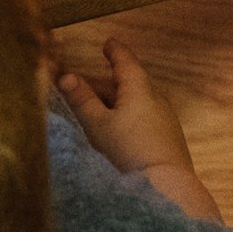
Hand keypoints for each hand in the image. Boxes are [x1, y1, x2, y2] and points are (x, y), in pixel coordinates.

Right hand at [57, 38, 195, 177]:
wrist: (168, 188)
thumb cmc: (129, 151)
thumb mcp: (98, 125)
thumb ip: (81, 99)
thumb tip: (64, 75)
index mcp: (139, 88)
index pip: (125, 61)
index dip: (115, 51)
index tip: (107, 43)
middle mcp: (156, 98)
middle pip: (128, 83)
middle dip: (105, 83)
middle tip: (82, 87)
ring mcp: (165, 119)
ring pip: (136, 102)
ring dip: (116, 102)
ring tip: (95, 111)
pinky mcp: (169, 139)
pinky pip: (144, 118)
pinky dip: (127, 116)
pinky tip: (117, 132)